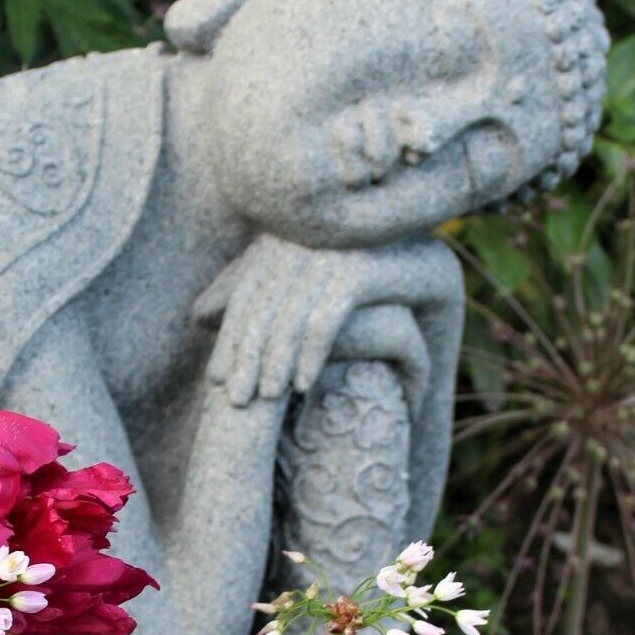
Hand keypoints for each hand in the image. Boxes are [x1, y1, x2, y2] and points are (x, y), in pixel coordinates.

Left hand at [196, 234, 460, 406]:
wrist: (438, 282)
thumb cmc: (365, 299)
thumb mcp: (308, 305)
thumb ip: (262, 305)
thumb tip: (197, 315)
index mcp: (293, 234)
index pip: (251, 288)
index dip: (231, 336)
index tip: (216, 380)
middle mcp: (315, 234)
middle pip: (267, 298)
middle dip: (247, 354)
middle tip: (236, 401)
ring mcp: (346, 245)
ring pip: (296, 308)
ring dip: (278, 359)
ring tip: (268, 399)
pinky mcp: (375, 264)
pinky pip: (332, 311)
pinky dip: (314, 351)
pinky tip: (304, 386)